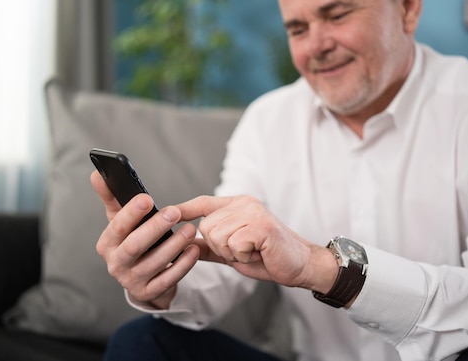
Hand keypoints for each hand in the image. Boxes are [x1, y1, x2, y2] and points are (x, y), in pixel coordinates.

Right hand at [90, 171, 199, 308]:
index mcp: (107, 243)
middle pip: (134, 246)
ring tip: (190, 229)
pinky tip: (194, 249)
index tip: (147, 198)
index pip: (117, 227)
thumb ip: (111, 196)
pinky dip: (183, 265)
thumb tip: (97, 173)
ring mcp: (131, 281)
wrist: (140, 276)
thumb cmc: (131, 240)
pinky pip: (168, 279)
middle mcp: (115, 264)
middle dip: (154, 228)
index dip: (131, 213)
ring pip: (154, 263)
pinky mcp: (149, 292)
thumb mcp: (120, 220)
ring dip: (174, 245)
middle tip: (174, 212)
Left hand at [176, 195, 338, 293]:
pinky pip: (233, 244)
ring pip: (217, 236)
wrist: (300, 265)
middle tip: (242, 250)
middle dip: (219, 247)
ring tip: (251, 250)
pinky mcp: (261, 225)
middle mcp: (244, 203)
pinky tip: (258, 252)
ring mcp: (253, 212)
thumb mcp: (233, 251)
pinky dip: (243, 255)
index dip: (185, 208)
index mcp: (238, 204)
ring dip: (231, 252)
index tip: (167, 212)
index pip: (204, 202)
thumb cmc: (268, 257)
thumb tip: (184, 244)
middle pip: (206, 226)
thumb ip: (210, 246)